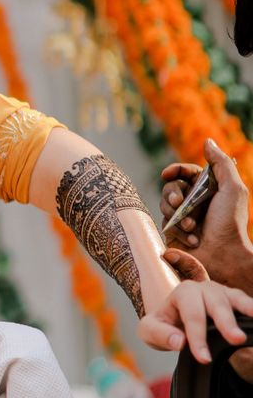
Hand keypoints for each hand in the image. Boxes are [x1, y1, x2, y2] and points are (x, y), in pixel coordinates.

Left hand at [139, 258, 252, 366]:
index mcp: (182, 293)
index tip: (204, 359)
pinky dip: (252, 310)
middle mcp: (204, 288)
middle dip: (226, 323)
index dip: (198, 338)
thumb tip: (178, 341)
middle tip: (237, 339)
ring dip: (247, 311)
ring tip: (249, 330)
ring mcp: (221, 292)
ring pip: (235, 300)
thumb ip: (160, 335)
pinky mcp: (234, 299)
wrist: (173, 317)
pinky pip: (246, 302)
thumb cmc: (163, 324)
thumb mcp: (150, 331)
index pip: (192, 315)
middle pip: (216, 305)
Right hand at [160, 138, 251, 281]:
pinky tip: (191, 239)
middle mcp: (194, 202)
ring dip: (177, 214)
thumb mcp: (232, 189)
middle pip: (171, 187)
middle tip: (180, 203)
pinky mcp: (173, 233)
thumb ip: (221, 163)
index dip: (176, 170)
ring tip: (191, 227)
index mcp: (207, 190)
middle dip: (173, 194)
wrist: (224, 257)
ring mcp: (182, 218)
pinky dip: (178, 230)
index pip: (186, 173)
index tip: (168, 173)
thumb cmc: (231, 223)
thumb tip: (207, 141)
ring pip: (164, 204)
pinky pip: (165, 223)